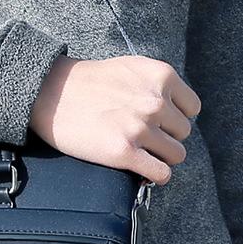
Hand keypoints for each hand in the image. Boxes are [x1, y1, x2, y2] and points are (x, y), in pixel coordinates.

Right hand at [29, 55, 200, 185]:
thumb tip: (178, 110)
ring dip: (159, 156)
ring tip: (139, 151)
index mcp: (161, 76)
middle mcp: (155, 102)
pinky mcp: (124, 152)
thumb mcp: (131, 68)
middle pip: (183, 133)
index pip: (192, 108)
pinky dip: (154, 175)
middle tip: (141, 135)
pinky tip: (140, 168)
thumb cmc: (88, 81)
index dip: (175, 116)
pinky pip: (161, 174)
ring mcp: (140, 128)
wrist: (49, 93)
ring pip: (176, 155)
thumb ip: (157, 84)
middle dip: (165, 136)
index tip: (158, 120)